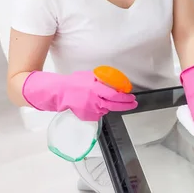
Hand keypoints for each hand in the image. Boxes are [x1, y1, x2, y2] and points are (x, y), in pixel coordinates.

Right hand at [23, 70, 137, 120]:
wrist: (60, 92)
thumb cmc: (75, 82)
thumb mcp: (91, 76)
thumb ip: (103, 80)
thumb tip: (117, 82)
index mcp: (96, 89)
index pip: (115, 95)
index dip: (125, 98)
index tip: (132, 97)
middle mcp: (95, 100)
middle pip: (115, 105)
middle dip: (126, 105)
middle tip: (133, 103)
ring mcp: (91, 109)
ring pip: (107, 109)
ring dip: (111, 105)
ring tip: (108, 100)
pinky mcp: (87, 116)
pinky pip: (98, 114)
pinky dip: (100, 109)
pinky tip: (96, 104)